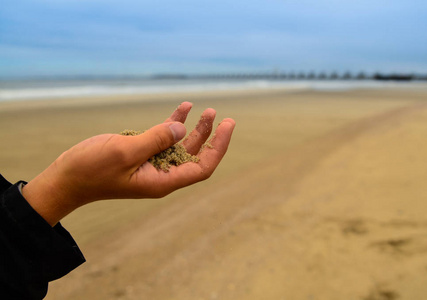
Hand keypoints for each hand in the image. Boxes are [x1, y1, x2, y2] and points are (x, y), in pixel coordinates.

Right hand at [22, 102, 234, 225]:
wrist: (66, 179)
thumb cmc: (92, 170)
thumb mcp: (125, 152)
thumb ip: (156, 139)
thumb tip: (182, 128)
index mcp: (163, 181)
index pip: (202, 167)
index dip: (218, 148)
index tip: (228, 126)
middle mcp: (162, 174)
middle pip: (196, 155)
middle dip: (211, 137)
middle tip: (224, 117)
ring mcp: (152, 164)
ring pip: (182, 145)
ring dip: (195, 129)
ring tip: (208, 111)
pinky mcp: (141, 153)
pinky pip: (165, 138)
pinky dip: (174, 123)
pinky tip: (184, 108)